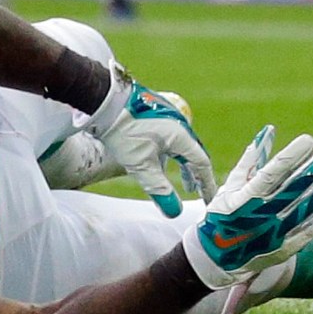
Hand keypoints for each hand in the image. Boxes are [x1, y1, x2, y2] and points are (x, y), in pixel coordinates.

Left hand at [88, 68, 217, 217]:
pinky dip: (172, 153)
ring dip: (184, 164)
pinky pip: (171, 137)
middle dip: (196, 175)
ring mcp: (168, 115)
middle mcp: (179, 123)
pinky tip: (162, 161)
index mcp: (181, 135)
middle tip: (196, 192)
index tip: (209, 199)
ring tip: (183, 181)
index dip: (206, 184)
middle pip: (194, 153)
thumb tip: (175, 213)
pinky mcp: (156, 111)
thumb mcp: (141, 165)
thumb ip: (159, 190)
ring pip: (182, 145)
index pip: (201, 164)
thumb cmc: (123, 132)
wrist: (103, 100)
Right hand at [184, 126, 312, 290]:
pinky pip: (309, 229)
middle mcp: (261, 217)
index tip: (308, 140)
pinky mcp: (285, 248)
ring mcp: (275, 234)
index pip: (272, 174)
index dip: (291, 157)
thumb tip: (269, 131)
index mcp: (245, 199)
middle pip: (294, 190)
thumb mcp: (230, 186)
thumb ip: (251, 159)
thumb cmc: (224, 216)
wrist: (218, 259)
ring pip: (306, 209)